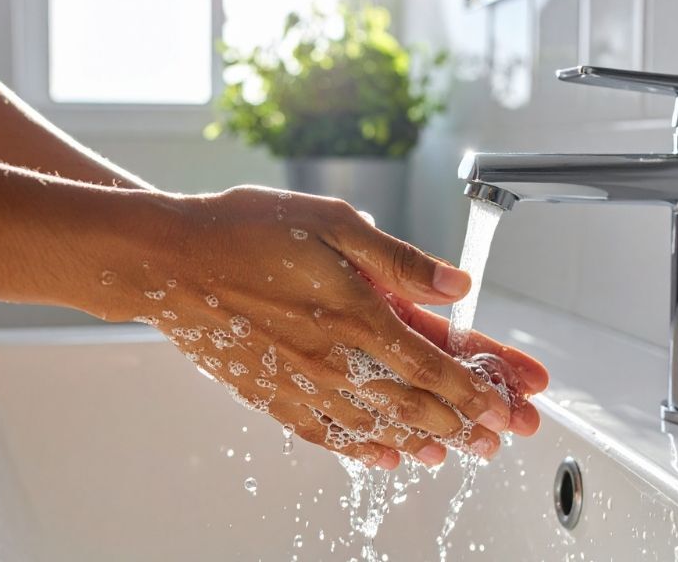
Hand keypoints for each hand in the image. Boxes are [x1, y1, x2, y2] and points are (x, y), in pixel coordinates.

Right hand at [101, 186, 547, 468]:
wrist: (168, 263)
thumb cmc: (244, 232)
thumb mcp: (333, 221)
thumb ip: (399, 259)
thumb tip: (456, 284)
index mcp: (355, 313)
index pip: (435, 365)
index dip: (479, 386)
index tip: (509, 400)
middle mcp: (334, 359)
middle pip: (416, 404)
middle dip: (467, 422)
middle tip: (500, 437)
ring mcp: (303, 384)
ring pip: (378, 427)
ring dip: (425, 442)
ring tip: (455, 454)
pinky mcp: (273, 397)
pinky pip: (329, 437)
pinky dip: (365, 451)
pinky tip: (386, 457)